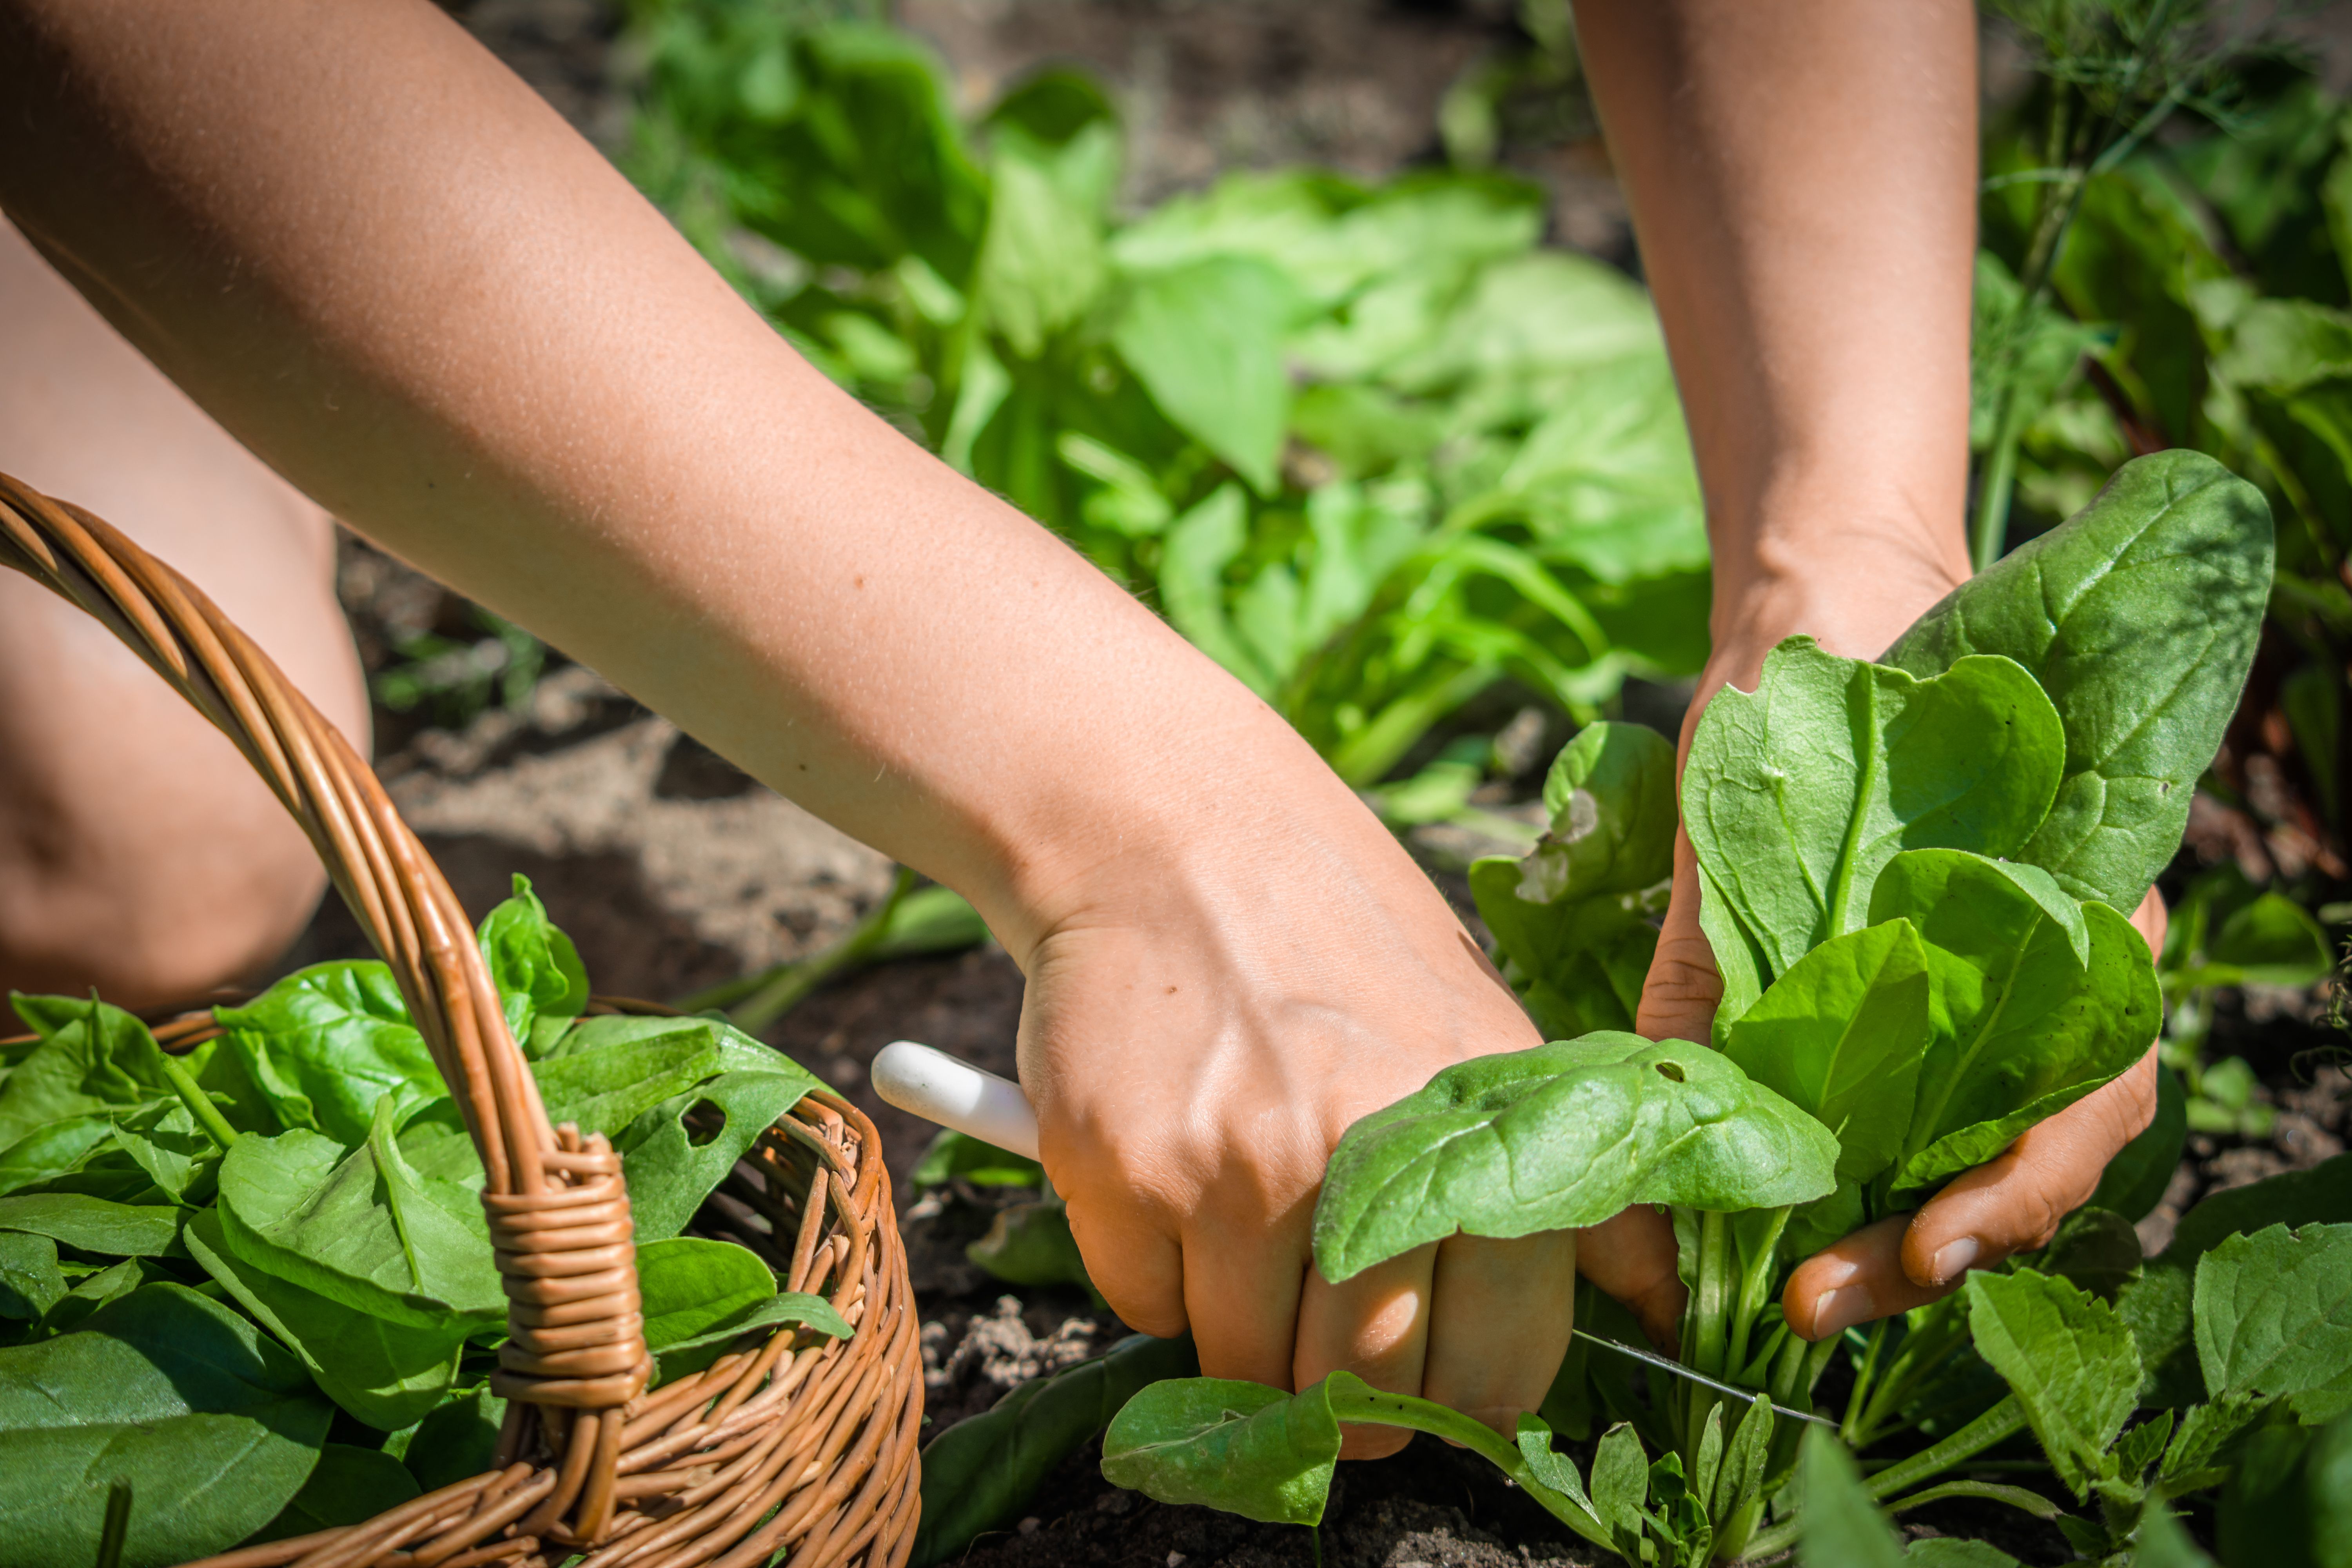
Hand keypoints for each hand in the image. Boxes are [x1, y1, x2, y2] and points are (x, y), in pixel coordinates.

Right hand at [1016, 760, 1576, 1456]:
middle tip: (1325, 1337)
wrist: (1168, 832)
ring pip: (1248, 1368)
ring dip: (1248, 1338)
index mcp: (1475, 1127)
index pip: (1500, 1361)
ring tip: (1248, 1243)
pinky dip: (1160, 1284)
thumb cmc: (1336, 937)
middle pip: (1367, 1393)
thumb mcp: (1486, 1033)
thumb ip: (1576, 1179)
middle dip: (1349, 1396)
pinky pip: (1145, 1312)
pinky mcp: (1123, 1167)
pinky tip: (1175, 1190)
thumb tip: (1662, 1308)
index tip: (1433, 1376)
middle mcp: (1361, 1153)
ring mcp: (1233, 1165)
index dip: (1466, 1398)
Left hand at [1594, 540, 2165, 1344]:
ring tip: (1789, 1295)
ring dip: (1888, 1235)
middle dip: (1929, 1249)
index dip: (2012, 1194)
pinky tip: (1778, 1219)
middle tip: (1812, 1306)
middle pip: (2029, 1156)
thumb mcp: (1763, 807)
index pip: (2086, 1099)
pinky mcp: (1905, 1008)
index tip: (1924, 1250)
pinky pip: (1906, 1113)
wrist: (1825, 606)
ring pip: (1972, 1151)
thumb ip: (1715, 951)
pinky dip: (1849, 1178)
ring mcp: (1982, 995)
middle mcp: (2049, 975)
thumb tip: (1658, 1108)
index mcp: (2073, 920)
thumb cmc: (1825, 684)